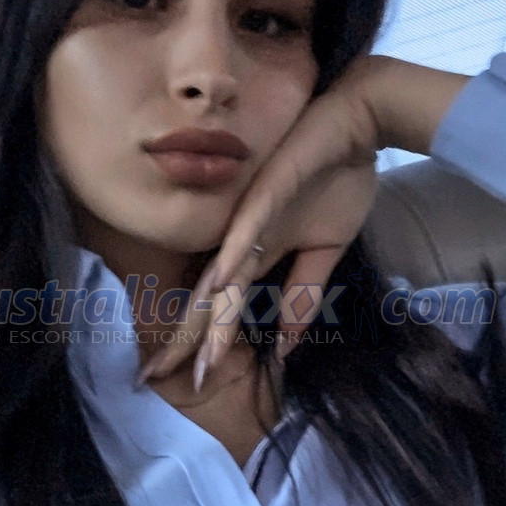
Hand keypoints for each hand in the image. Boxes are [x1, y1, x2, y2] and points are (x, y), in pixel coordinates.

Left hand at [139, 55, 469, 389]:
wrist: (356, 123)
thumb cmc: (337, 179)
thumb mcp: (326, 249)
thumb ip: (303, 294)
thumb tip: (287, 345)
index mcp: (253, 256)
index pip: (221, 310)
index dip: (202, 345)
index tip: (187, 382)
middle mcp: (242, 243)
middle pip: (208, 302)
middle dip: (183, 344)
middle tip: (149, 380)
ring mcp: (251, 220)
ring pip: (222, 277)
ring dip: (206, 317)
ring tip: (184, 356)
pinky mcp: (267, 193)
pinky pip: (246, 229)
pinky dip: (232, 258)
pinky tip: (216, 285)